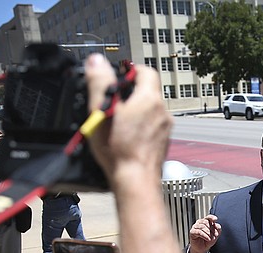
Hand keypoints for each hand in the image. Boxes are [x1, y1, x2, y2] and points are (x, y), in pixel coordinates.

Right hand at [83, 54, 170, 185]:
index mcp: (149, 99)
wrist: (136, 181)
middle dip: (131, 93)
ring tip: (117, 122)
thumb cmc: (119, 149)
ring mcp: (165, 130)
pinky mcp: (163, 145)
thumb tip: (96, 60)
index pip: (146, 72)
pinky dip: (141, 129)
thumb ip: (100, 82)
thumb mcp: (101, 111)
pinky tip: (126, 138)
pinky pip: (152, 129)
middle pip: (148, 92)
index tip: (119, 75)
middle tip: (113, 101)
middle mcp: (162, 112)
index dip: (131, 70)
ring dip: (136, 112)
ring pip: (150, 111)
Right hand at [188, 215, 220, 252]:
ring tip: (212, 238)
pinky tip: (208, 239)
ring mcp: (195, 227)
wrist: (202, 248)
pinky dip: (205, 235)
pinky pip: (199, 232)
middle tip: (216, 235)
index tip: (215, 219)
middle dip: (212, 229)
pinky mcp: (192, 232)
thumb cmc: (208, 240)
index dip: (212, 217)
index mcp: (205, 221)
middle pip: (206, 222)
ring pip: (202, 227)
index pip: (208, 217)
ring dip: (209, 233)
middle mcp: (199, 223)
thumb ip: (218, 230)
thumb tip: (218, 226)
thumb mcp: (215, 235)